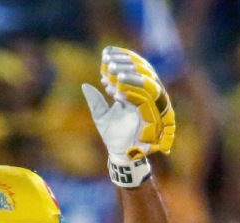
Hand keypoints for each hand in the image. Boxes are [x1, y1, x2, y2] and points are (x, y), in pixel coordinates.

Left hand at [81, 46, 175, 186]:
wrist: (119, 154)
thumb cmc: (113, 135)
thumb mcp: (100, 115)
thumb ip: (95, 100)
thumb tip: (85, 85)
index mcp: (138, 92)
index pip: (134, 68)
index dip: (122, 58)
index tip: (105, 53)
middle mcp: (149, 95)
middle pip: (142, 70)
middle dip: (124, 63)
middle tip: (107, 59)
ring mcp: (153, 104)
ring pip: (145, 81)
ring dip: (128, 74)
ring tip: (111, 70)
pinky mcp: (154, 114)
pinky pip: (145, 97)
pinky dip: (131, 90)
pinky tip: (116, 87)